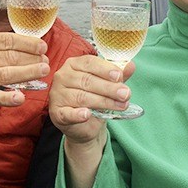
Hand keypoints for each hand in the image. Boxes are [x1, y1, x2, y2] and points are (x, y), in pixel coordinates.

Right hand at [0, 32, 49, 111]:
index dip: (27, 43)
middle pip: (8, 57)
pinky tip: (21, 97)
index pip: (6, 40)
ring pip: (5, 75)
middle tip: (45, 61)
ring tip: (43, 71)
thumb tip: (30, 45)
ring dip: (27, 73)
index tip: (41, 46)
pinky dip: (9, 98)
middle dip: (31, 58)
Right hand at [48, 55, 134, 187]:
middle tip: (125, 94)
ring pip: (81, 97)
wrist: (84, 125)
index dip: (105, 69)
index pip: (89, 63)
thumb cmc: (94, 99)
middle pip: (87, 80)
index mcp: (73, 64)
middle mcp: (62, 77)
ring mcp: (57, 94)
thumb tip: (130, 65)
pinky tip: (87, 114)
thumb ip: (118, 75)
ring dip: (103, 102)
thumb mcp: (108, 85)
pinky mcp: (57, 113)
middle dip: (109, 88)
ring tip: (120, 105)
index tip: (120, 76)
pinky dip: (77, 114)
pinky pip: (67, 113)